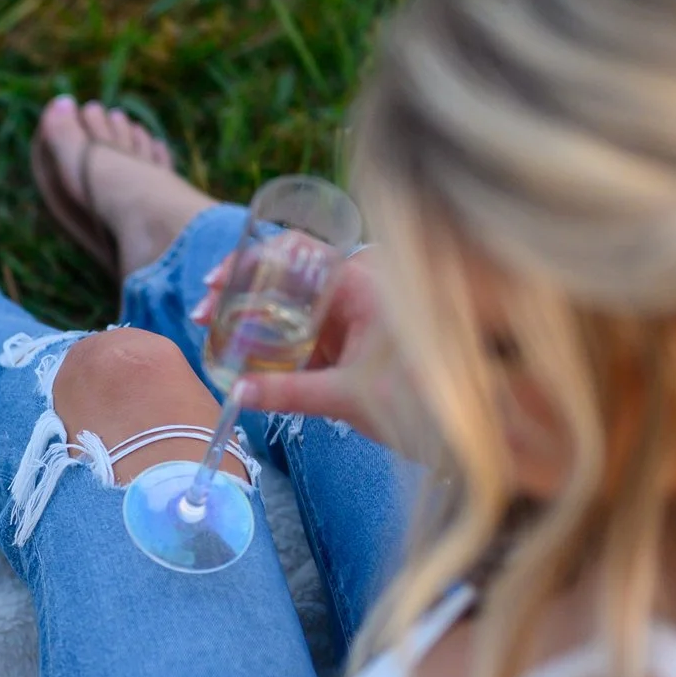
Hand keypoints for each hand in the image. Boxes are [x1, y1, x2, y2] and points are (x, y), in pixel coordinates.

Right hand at [193, 250, 413, 453]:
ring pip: (291, 304)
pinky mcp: (351, 339)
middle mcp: (355, 291)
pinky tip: (249, 358)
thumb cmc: (424, 400)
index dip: (248, 262)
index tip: (215, 284)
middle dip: (240, 292)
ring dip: (254, 318)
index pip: (294, 252)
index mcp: (359, 286)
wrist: (471, 424)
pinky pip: (303, 330)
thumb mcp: (348, 397)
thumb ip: (290, 394)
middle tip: (204, 314)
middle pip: (285, 274)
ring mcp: (352, 315)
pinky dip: (274, 340)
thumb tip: (236, 395)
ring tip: (217, 337)